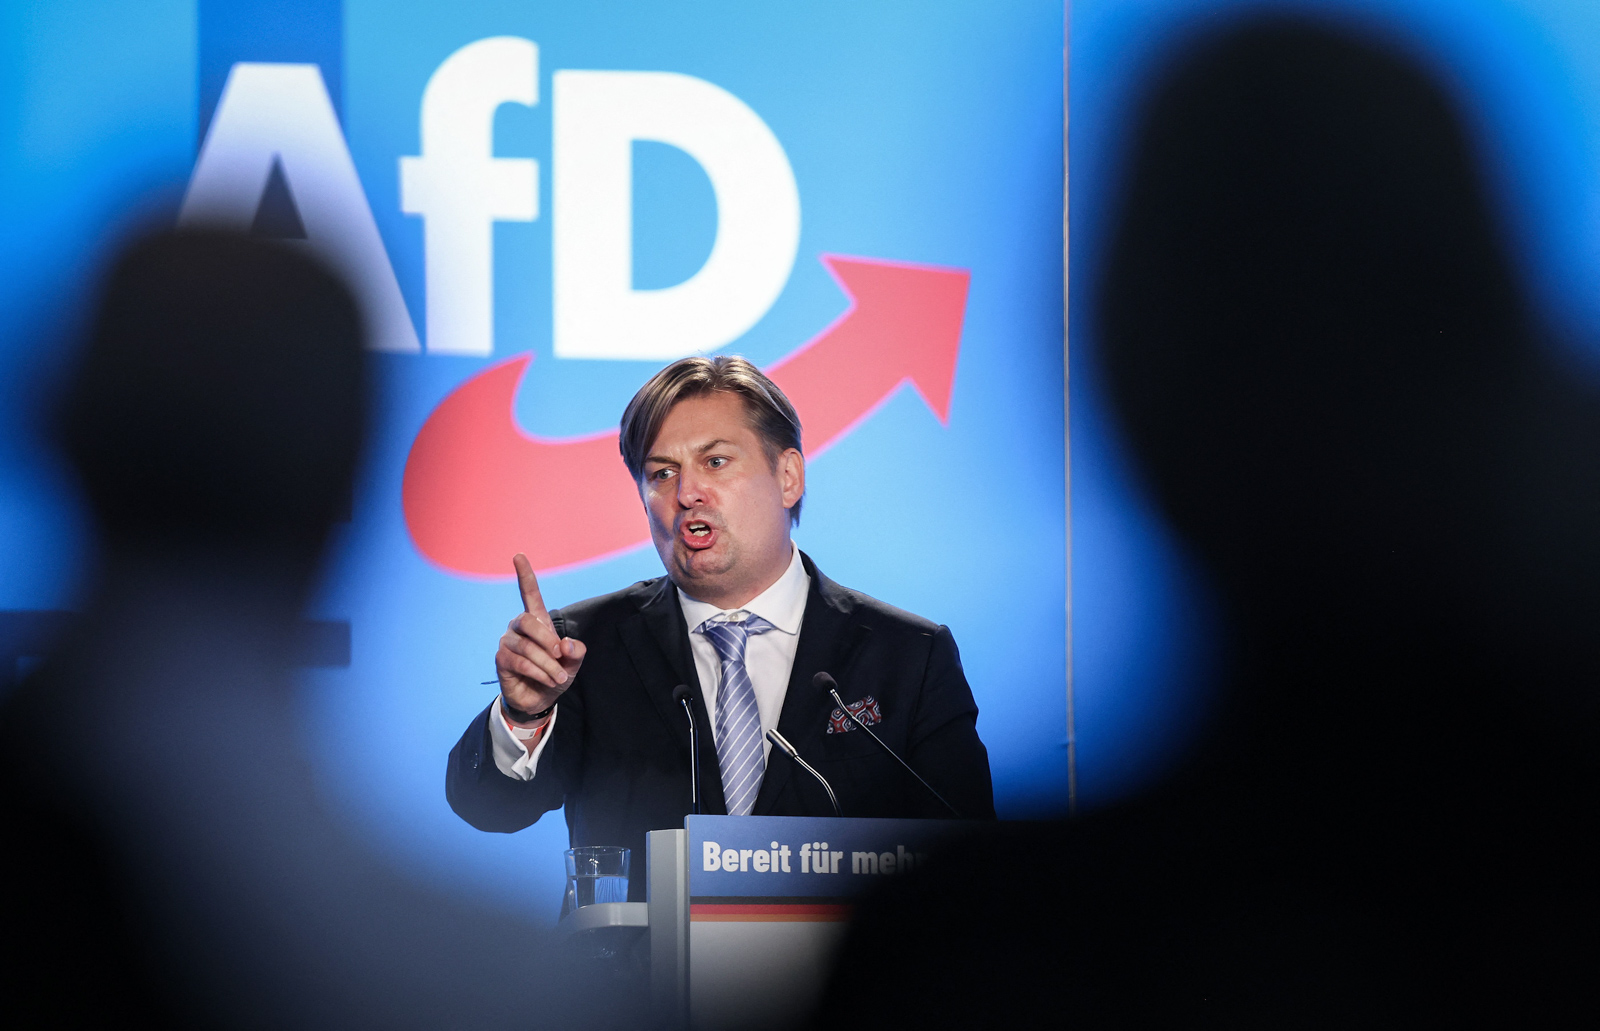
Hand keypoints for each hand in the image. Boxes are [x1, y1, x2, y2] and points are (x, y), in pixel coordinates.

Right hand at [495, 553, 585, 719]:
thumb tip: (564, 643)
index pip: (529, 593)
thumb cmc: (556, 674)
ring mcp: (508, 642)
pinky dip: (538, 672)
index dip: (525, 575)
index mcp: (537, 621)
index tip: (518, 555)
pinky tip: (547, 680)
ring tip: (558, 677)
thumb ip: (576, 652)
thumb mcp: (573, 664)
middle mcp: (519, 627)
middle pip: (527, 621)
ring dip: (547, 664)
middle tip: (561, 656)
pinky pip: (520, 662)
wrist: (540, 699)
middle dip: (547, 640)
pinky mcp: (501, 660)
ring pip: (526, 647)